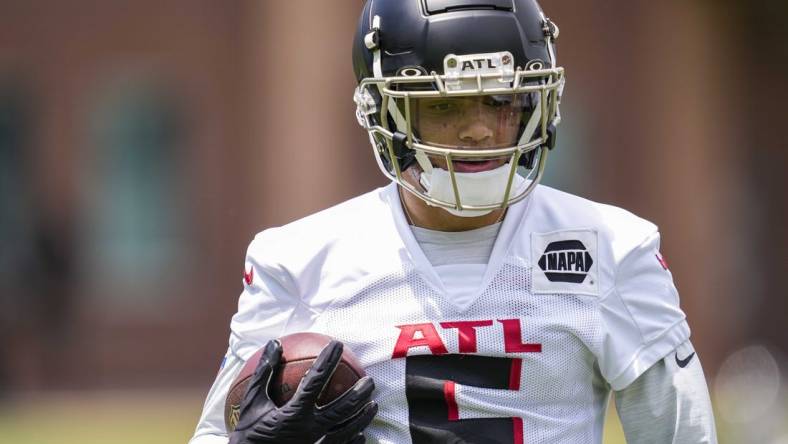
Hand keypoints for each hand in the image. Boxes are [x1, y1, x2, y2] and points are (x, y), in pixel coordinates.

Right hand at [229, 339, 377, 443]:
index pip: (315, 381)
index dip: (327, 361)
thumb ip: (264, 374)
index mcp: (292, 415)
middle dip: (359, 393)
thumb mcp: (251, 403)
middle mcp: (308, 431)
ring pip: (348, 431)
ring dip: (363, 417)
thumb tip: (274, 344)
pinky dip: (354, 441)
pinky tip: (361, 434)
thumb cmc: (248, 435)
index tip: (336, 344)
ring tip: (373, 405)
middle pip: (342, 409)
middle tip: (370, 381)